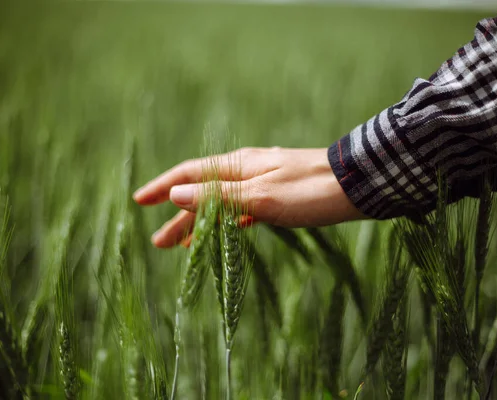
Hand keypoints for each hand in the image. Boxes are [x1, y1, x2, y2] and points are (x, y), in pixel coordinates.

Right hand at [133, 147, 366, 247]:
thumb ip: (219, 197)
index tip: (138, 201)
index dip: (162, 187)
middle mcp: (247, 171)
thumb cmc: (309, 191)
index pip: (189, 175)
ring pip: (222, 205)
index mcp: (238, 167)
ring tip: (185, 246)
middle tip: (158, 243)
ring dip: (202, 224)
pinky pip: (243, 210)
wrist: (358, 185)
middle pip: (203, 193)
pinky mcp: (279, 196)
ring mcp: (263, 183)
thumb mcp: (260, 196)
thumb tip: (177, 194)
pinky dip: (229, 224)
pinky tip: (227, 234)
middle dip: (179, 217)